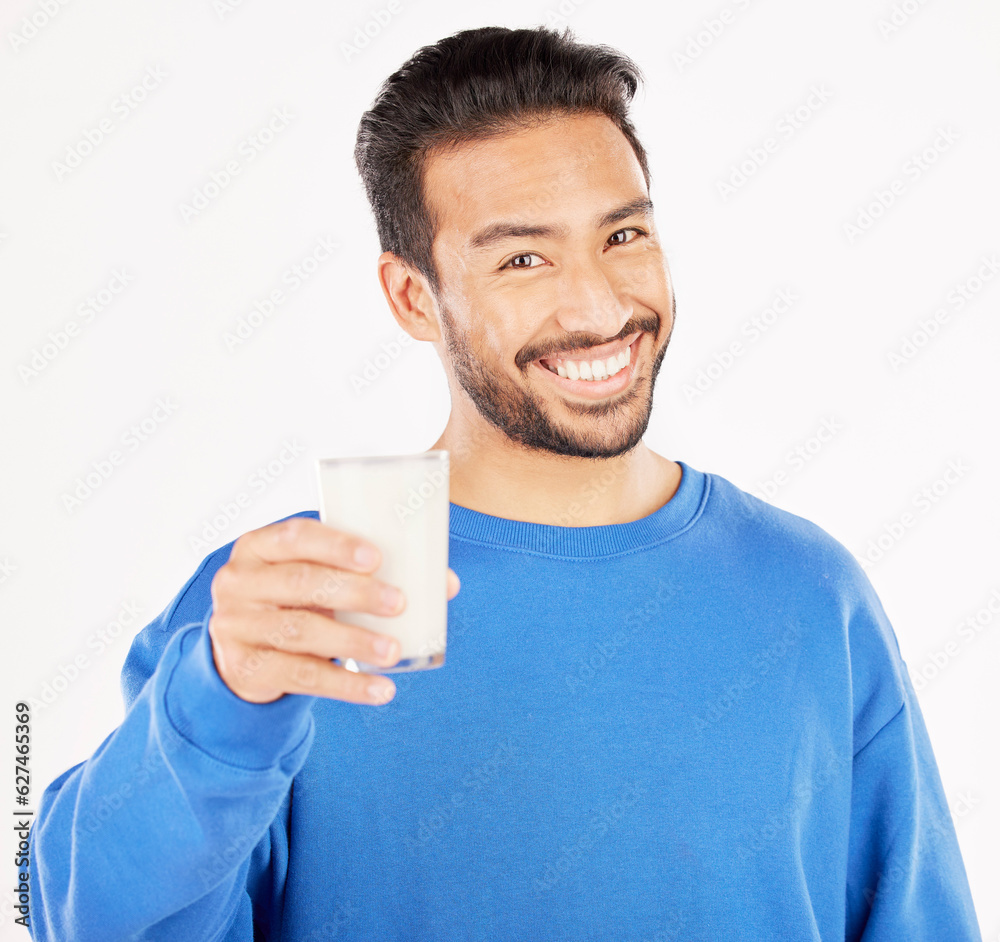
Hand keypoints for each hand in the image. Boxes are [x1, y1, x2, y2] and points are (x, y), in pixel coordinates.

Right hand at [207, 516, 459, 704]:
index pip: (294, 536)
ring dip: (354, 641)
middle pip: (300, 582)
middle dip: (354, 593)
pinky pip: (301, 677)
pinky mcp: (245, 667)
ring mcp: (236, 625)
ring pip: (301, 632)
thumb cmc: (294, 599)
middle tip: (399, 603)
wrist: (242, 649)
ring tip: (393, 650)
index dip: (336, 546)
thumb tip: (445, 584)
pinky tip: (379, 689)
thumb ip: (367, 572)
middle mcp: (239, 581)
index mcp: (257, 546)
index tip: (376, 558)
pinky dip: (346, 685)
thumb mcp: (317, 577)